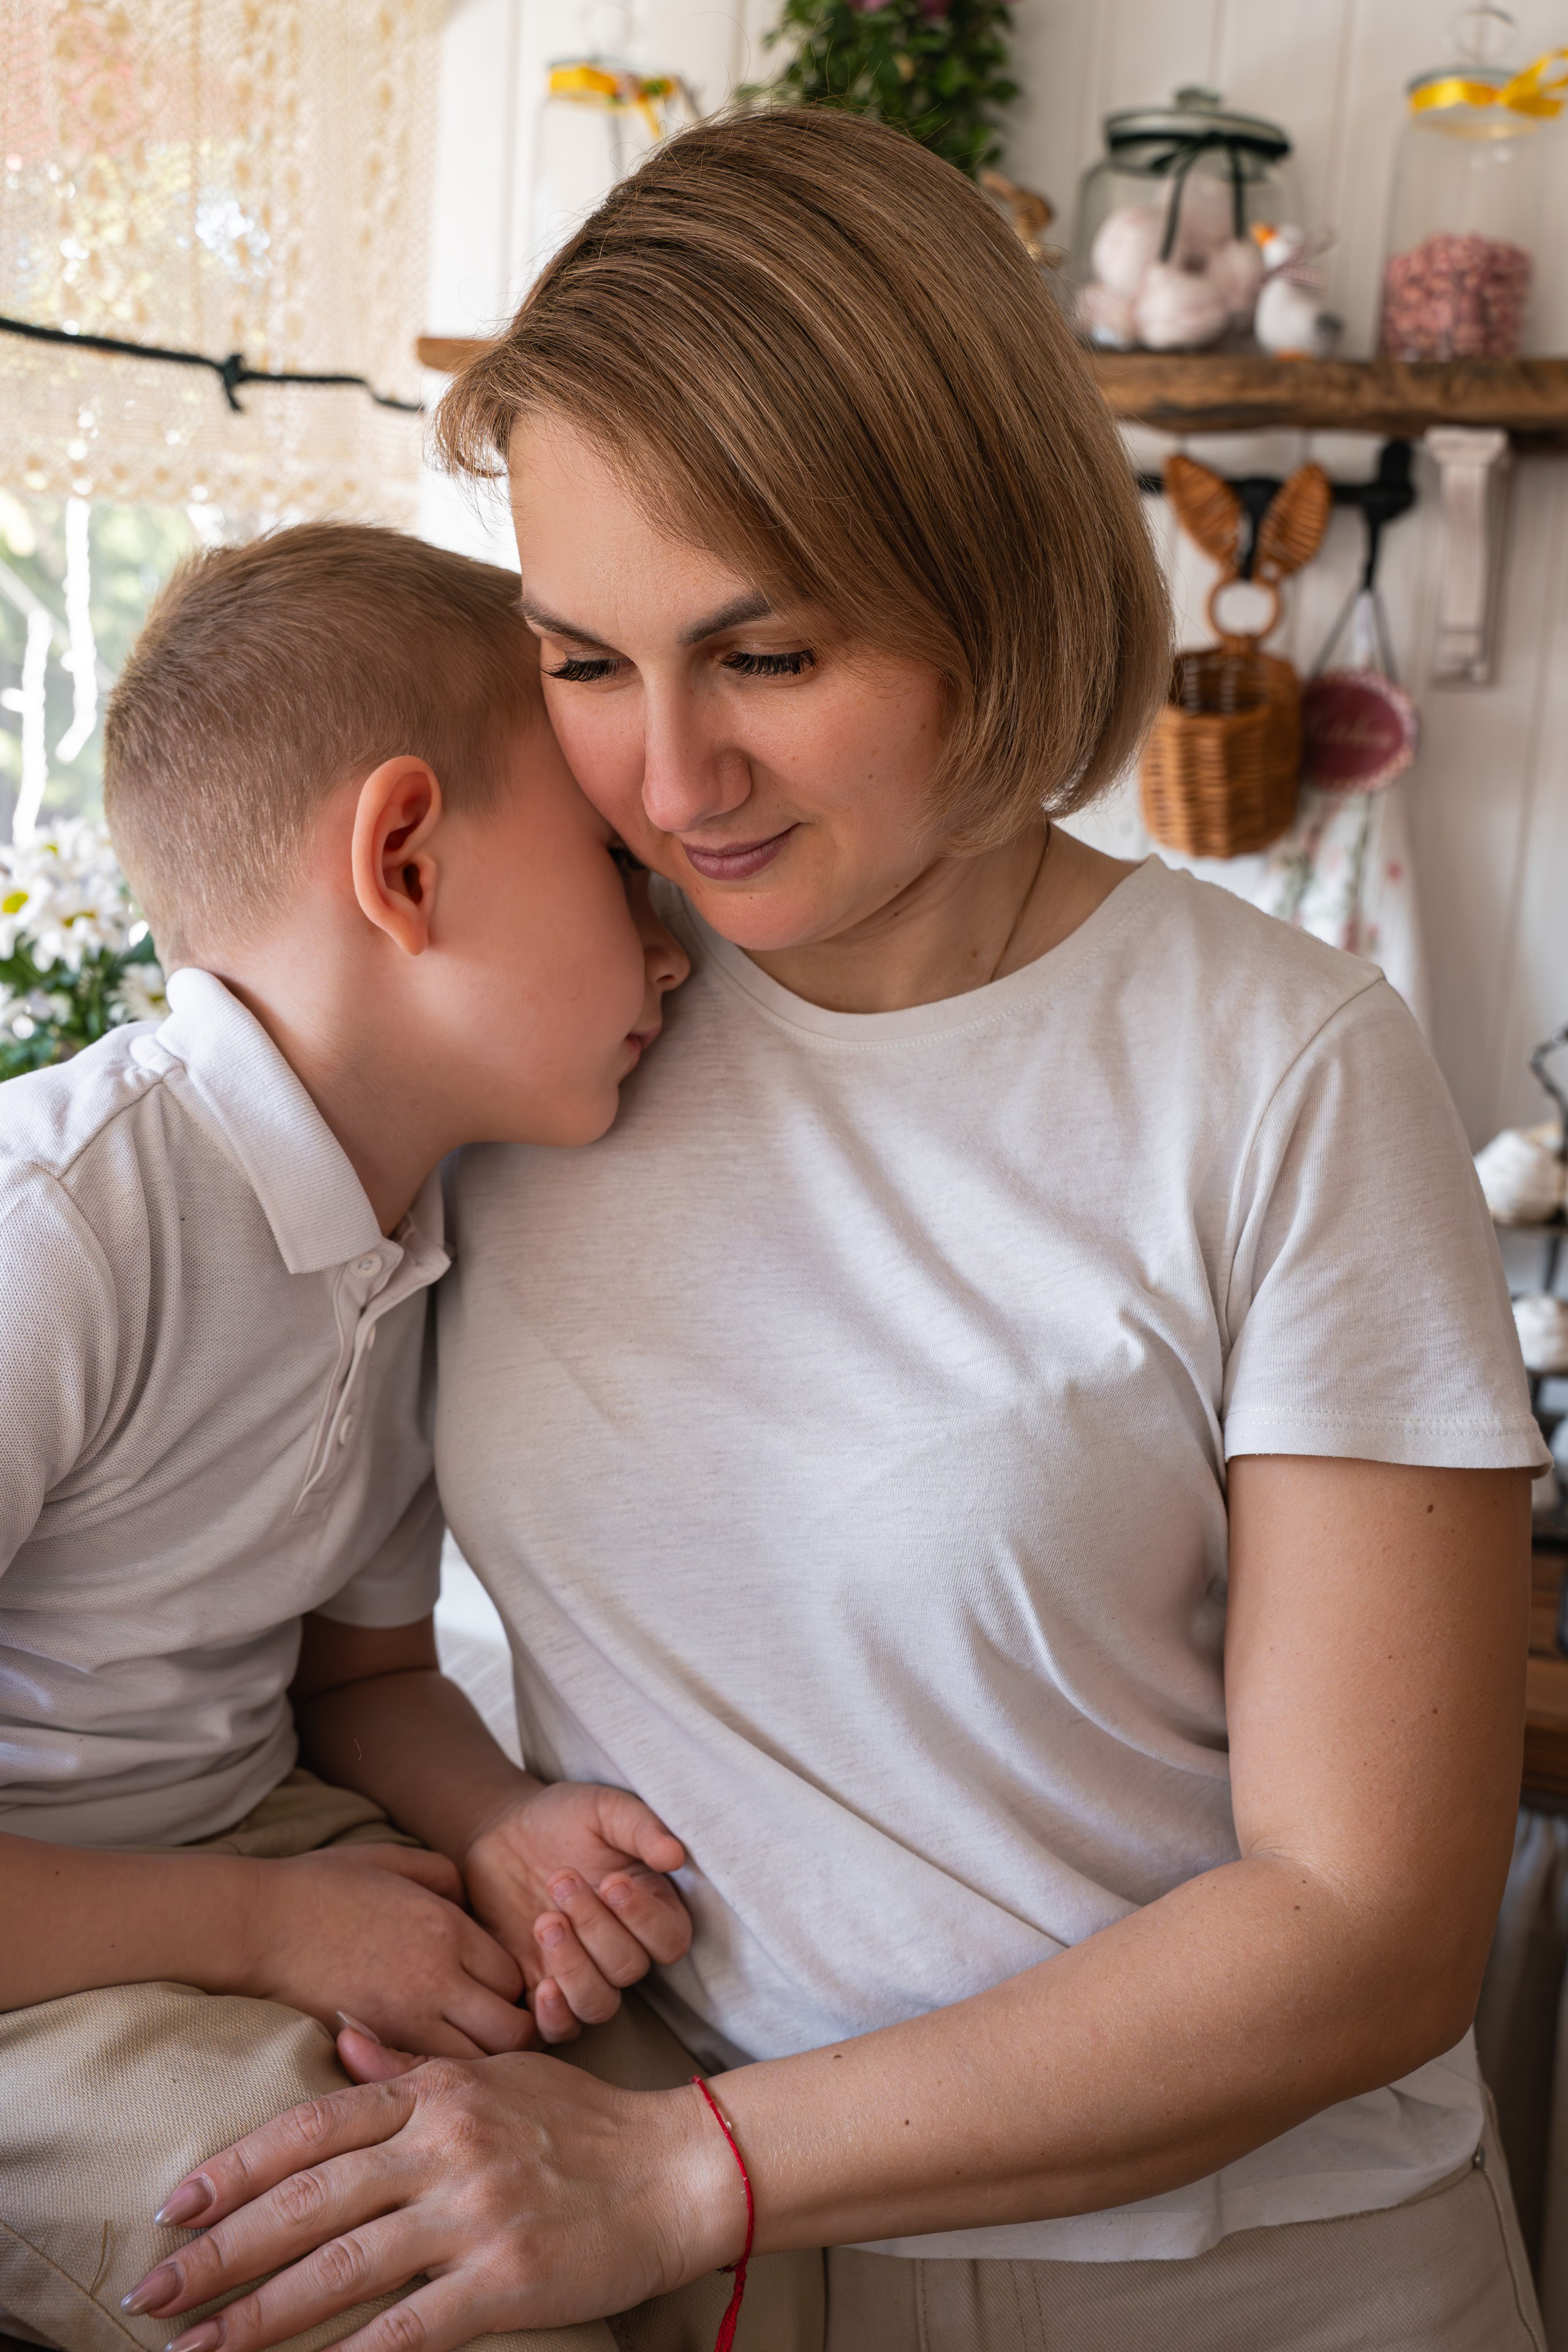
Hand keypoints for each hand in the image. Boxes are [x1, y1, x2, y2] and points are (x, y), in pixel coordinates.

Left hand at [123, 2047, 742, 2351]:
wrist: (678, 2167)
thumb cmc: (585, 2122)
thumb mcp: (496, 2075)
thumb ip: (408, 2068)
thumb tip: (336, 2041)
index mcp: (438, 2092)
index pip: (313, 2128)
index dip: (238, 2168)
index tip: (175, 2206)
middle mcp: (445, 2144)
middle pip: (309, 2200)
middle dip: (220, 2251)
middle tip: (151, 2292)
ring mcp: (474, 2212)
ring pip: (341, 2267)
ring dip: (257, 2315)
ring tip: (195, 2350)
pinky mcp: (506, 2278)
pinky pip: (410, 2326)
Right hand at [238, 1845, 534, 2059]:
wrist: (255, 1924)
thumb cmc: (320, 1886)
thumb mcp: (391, 1859)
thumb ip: (442, 1875)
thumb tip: (470, 1901)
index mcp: (447, 1928)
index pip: (515, 1978)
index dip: (514, 1990)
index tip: (494, 1994)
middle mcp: (437, 1976)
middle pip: (511, 2031)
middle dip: (511, 2036)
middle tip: (489, 2036)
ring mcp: (404, 2018)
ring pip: (477, 2066)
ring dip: (477, 2065)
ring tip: (459, 2056)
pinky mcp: (370, 2047)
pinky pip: (425, 2077)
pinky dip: (434, 2079)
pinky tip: (425, 2069)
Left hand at [462, 1782, 691, 2041]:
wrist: (500, 1833)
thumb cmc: (561, 1818)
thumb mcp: (603, 1809)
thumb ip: (641, 1827)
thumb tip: (675, 1855)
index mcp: (649, 1907)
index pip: (670, 1939)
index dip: (646, 1920)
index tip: (612, 1882)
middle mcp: (621, 1948)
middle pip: (629, 1970)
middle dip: (595, 1927)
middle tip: (560, 1879)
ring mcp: (582, 1973)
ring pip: (598, 2004)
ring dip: (573, 1967)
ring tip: (544, 1921)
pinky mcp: (540, 1989)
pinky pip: (560, 2029)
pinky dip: (555, 2018)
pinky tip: (542, 1985)